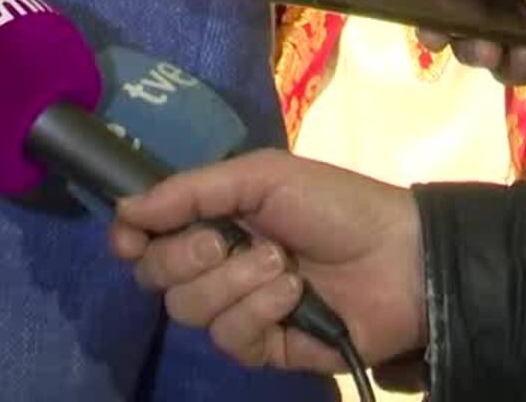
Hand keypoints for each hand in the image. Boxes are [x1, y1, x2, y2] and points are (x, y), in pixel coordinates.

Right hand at [108, 149, 426, 374]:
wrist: (402, 256)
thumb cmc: (334, 204)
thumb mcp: (261, 176)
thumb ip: (189, 191)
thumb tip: (123, 208)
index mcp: (210, 221)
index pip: (145, 239)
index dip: (129, 240)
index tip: (131, 238)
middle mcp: (216, 266)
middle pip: (156, 277)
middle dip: (186, 256)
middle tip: (228, 240)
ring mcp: (239, 309)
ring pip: (189, 310)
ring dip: (234, 282)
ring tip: (282, 264)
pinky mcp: (266, 349)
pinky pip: (231, 339)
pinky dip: (260, 311)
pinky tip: (293, 295)